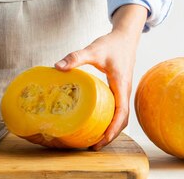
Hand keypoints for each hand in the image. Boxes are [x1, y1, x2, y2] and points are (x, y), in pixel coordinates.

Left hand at [54, 4, 147, 150]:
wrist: (125, 37)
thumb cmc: (111, 43)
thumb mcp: (93, 49)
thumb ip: (76, 57)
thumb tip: (57, 66)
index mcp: (121, 85)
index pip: (121, 112)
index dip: (113, 128)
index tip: (102, 139)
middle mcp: (124, 91)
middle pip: (122, 120)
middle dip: (110, 134)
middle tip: (94, 146)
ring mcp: (123, 91)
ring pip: (121, 116)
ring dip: (111, 129)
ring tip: (95, 140)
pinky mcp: (119, 90)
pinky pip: (117, 109)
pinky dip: (110, 120)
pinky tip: (97, 122)